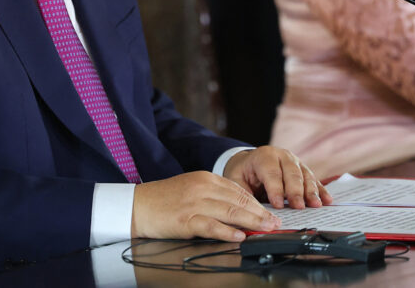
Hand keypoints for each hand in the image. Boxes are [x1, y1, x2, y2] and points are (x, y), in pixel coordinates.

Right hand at [131, 170, 279, 241]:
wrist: (137, 205)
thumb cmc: (164, 200)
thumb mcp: (192, 189)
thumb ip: (214, 197)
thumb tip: (240, 212)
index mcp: (205, 178)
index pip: (238, 191)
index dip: (257, 204)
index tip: (270, 213)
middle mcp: (202, 188)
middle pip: (238, 201)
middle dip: (260, 214)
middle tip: (276, 223)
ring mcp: (194, 203)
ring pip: (229, 212)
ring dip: (251, 222)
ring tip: (265, 229)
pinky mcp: (185, 220)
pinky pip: (210, 226)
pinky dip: (227, 231)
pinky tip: (239, 236)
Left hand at [222, 146, 332, 209]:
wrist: (249, 162)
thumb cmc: (242, 173)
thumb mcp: (236, 180)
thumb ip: (244, 194)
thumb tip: (252, 213)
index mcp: (264, 156)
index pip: (271, 172)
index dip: (276, 189)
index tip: (278, 205)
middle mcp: (282, 156)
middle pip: (292, 173)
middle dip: (296, 191)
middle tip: (299, 207)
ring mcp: (295, 162)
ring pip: (305, 176)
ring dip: (311, 191)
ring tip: (316, 205)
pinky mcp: (303, 170)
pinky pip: (314, 180)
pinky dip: (321, 191)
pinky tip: (327, 200)